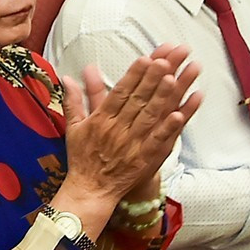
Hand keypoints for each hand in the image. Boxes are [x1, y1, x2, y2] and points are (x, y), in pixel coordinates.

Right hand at [60, 46, 201, 223]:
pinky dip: (169, 127)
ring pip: (150, 116)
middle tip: (167, 59)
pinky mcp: (144, 159)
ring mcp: (132, 144)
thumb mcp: (74, 127)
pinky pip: (158, 141)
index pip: (119, 92)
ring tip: (176, 78)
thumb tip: (68, 77)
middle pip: (138, 100)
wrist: (89, 190)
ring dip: (163, 97)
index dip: (134, 75)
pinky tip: (180, 113)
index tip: (146, 59)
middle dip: (153, 79)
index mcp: (101, 120)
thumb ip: (73, 100)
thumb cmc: (82, 157)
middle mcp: (117, 130)